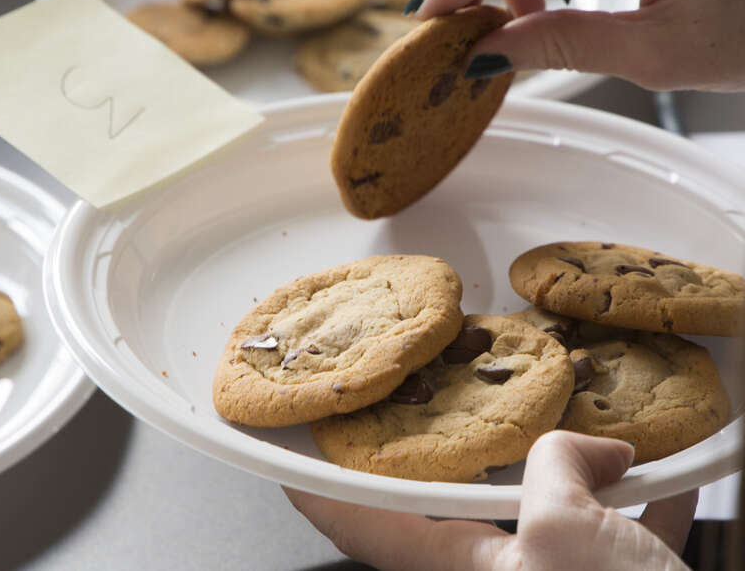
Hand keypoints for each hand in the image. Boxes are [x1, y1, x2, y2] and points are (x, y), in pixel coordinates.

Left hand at [284, 430, 696, 569]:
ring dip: (563, 469)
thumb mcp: (564, 534)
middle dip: (459, 452)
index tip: (289, 452)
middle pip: (454, 503)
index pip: (360, 522)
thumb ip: (555, 469)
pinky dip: (635, 501)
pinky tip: (663, 474)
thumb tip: (588, 448)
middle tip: (446, 400)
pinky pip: (612, 532)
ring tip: (580, 426)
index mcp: (461, 568)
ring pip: (542, 511)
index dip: (318, 487)